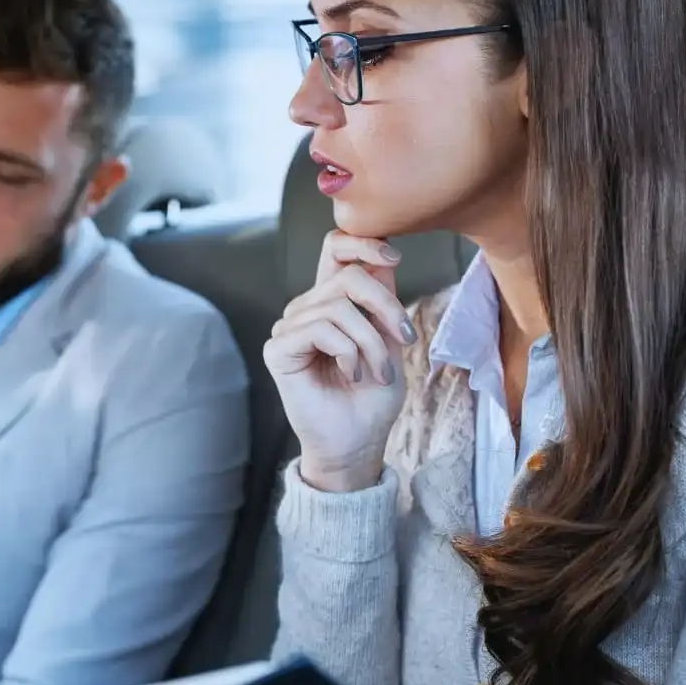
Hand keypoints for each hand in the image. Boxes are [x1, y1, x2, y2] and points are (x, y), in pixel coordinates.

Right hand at [265, 231, 413, 492]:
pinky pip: (322, 329)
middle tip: (406, 340)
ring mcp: (289, 328)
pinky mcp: (279, 350)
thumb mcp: (390, 341)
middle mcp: (306, 309)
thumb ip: (383, 301)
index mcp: (331, 301)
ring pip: (339, 307)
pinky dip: (349, 353)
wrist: (358, 442)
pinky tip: (351, 375)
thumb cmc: (372, 398)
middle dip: (386, 306)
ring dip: (371, 342)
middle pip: (348, 276)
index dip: (362, 242)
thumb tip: (384, 258)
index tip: (394, 257)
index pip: (335, 249)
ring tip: (377, 372)